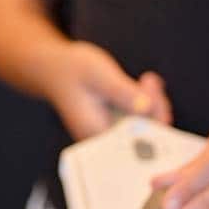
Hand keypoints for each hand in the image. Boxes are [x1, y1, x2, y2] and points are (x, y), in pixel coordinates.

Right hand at [46, 41, 171, 139]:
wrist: (54, 68)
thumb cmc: (71, 69)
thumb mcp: (98, 74)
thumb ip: (121, 92)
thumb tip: (146, 107)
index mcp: (97, 135)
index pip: (135, 141)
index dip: (152, 124)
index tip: (153, 98)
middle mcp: (107, 140)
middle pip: (146, 134)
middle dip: (155, 109)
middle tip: (149, 81)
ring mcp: (114, 133)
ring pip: (148, 125)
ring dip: (154, 102)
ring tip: (148, 79)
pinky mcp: (120, 124)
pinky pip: (143, 117)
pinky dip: (149, 101)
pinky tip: (147, 82)